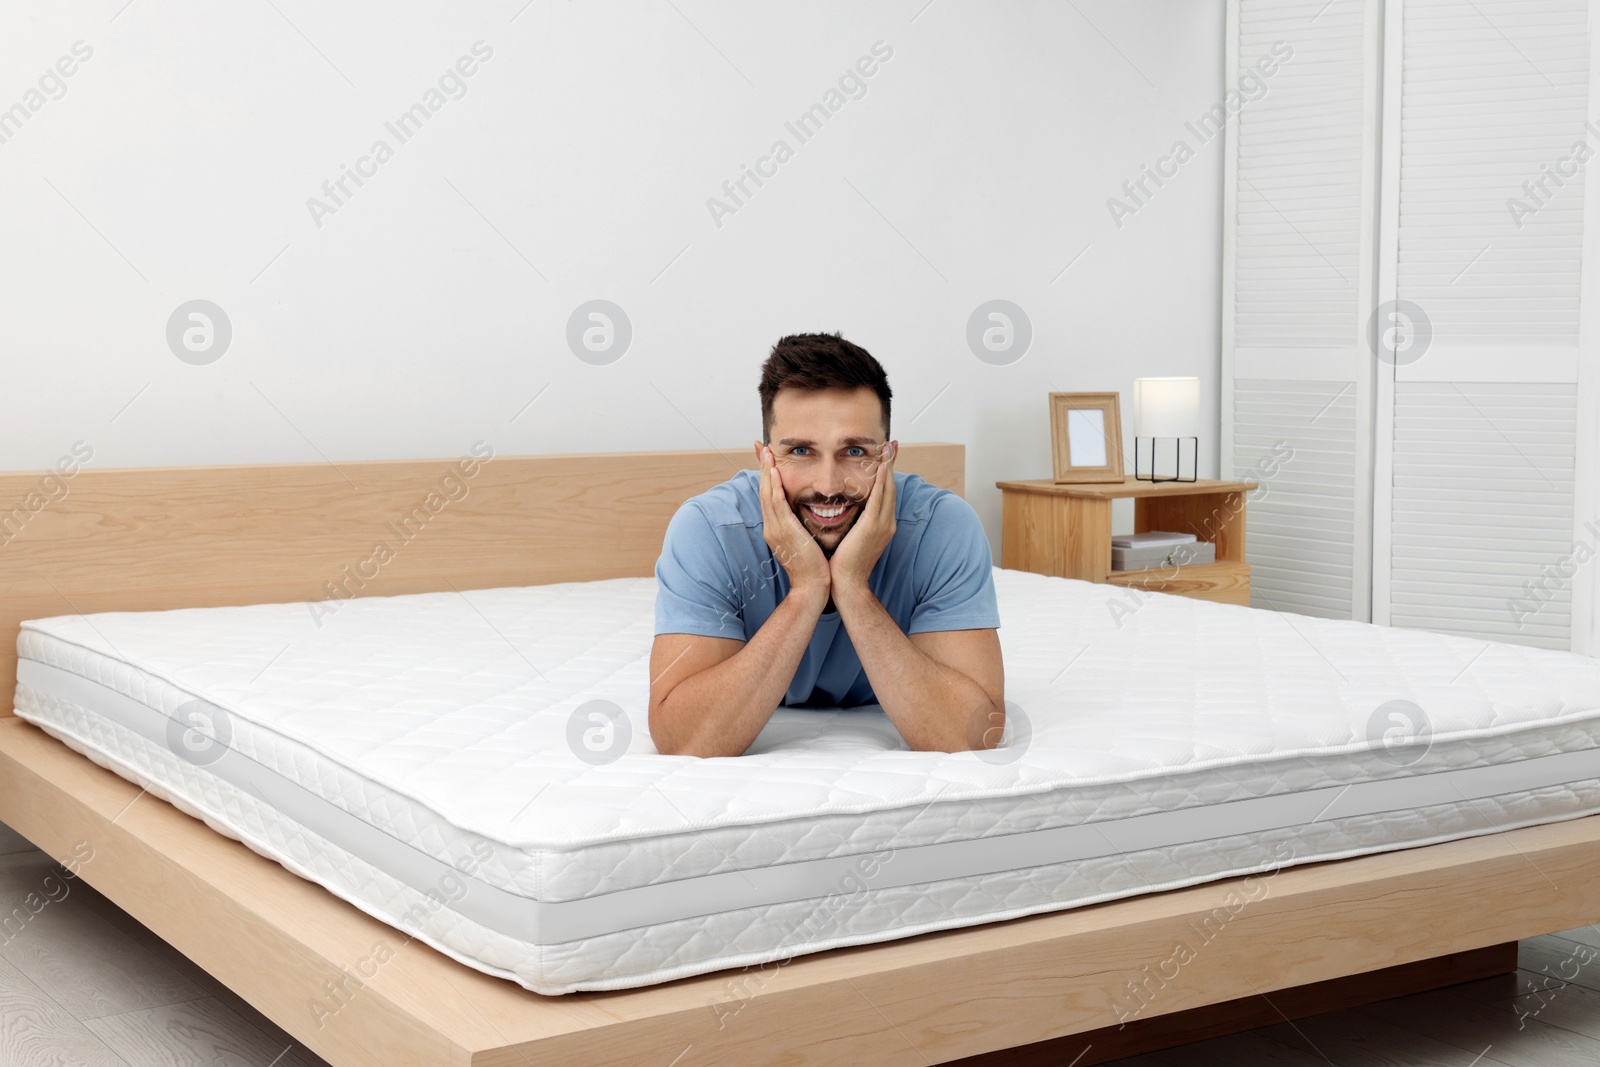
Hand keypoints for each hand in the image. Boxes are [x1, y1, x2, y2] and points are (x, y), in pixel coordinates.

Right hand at [755, 442, 830, 607]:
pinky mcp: (784, 531)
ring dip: (766, 471)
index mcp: (776, 528)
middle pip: (764, 491)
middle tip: (761, 446)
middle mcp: (772, 526)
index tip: (766, 458)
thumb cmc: (813, 566)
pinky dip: (774, 487)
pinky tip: (774, 472)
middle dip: (762, 467)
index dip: (766, 476)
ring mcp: (775, 529)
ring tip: (766, 452)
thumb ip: (800, 526)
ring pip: (767, 494)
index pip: (769, 496)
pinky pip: (777, 505)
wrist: (812, 587)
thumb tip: (806, 514)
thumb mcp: (803, 541)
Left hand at [829, 441, 896, 592]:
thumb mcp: (853, 538)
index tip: (887, 456)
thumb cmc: (845, 563)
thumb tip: (846, 511)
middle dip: (892, 464)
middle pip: (891, 487)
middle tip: (892, 444)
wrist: (847, 583)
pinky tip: (882, 466)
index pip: (886, 494)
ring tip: (889, 447)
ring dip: (889, 466)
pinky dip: (882, 481)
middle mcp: (887, 522)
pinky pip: (879, 498)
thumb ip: (855, 523)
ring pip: (888, 489)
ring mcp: (883, 524)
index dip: (887, 474)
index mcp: (882, 525)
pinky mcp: (873, 526)